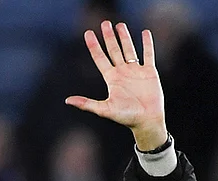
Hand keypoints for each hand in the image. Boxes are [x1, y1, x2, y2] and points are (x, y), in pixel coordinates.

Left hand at [65, 21, 166, 150]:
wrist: (146, 121)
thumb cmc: (125, 117)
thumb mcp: (104, 109)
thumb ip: (86, 103)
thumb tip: (67, 101)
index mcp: (111, 79)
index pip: (100, 58)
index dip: (94, 46)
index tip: (88, 33)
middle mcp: (122, 72)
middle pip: (113, 50)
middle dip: (108, 37)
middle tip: (104, 23)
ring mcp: (136, 71)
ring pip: (129, 49)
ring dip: (124, 37)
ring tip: (119, 25)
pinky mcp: (149, 72)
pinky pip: (148, 54)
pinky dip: (147, 44)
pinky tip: (144, 33)